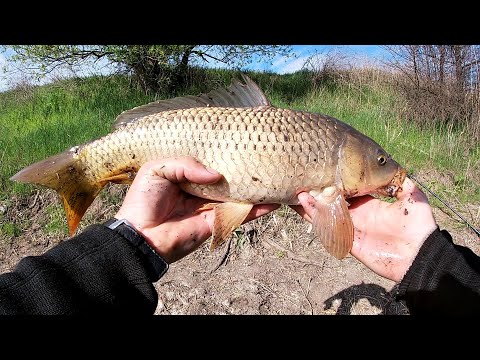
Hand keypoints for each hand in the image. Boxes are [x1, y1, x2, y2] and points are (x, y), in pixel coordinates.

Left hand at [115, 157, 278, 263]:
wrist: (140, 235)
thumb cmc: (143, 199)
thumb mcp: (158, 169)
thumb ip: (187, 165)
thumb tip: (217, 175)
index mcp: (186, 175)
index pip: (209, 161)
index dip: (223, 153)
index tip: (241, 141)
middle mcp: (202, 190)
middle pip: (228, 178)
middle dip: (244, 169)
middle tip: (264, 156)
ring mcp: (211, 206)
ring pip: (238, 195)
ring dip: (256, 188)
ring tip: (277, 176)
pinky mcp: (217, 222)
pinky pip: (240, 214)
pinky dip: (258, 209)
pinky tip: (274, 201)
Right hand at [291, 178, 436, 281]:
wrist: (420, 254)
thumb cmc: (418, 225)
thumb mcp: (413, 196)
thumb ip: (400, 182)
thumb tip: (392, 166)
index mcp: (368, 203)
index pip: (346, 189)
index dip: (335, 180)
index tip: (322, 170)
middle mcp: (357, 214)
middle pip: (331, 201)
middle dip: (317, 191)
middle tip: (302, 179)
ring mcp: (351, 227)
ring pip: (325, 214)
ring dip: (311, 204)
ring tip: (295, 191)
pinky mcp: (348, 240)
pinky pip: (328, 228)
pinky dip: (315, 217)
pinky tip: (304, 206)